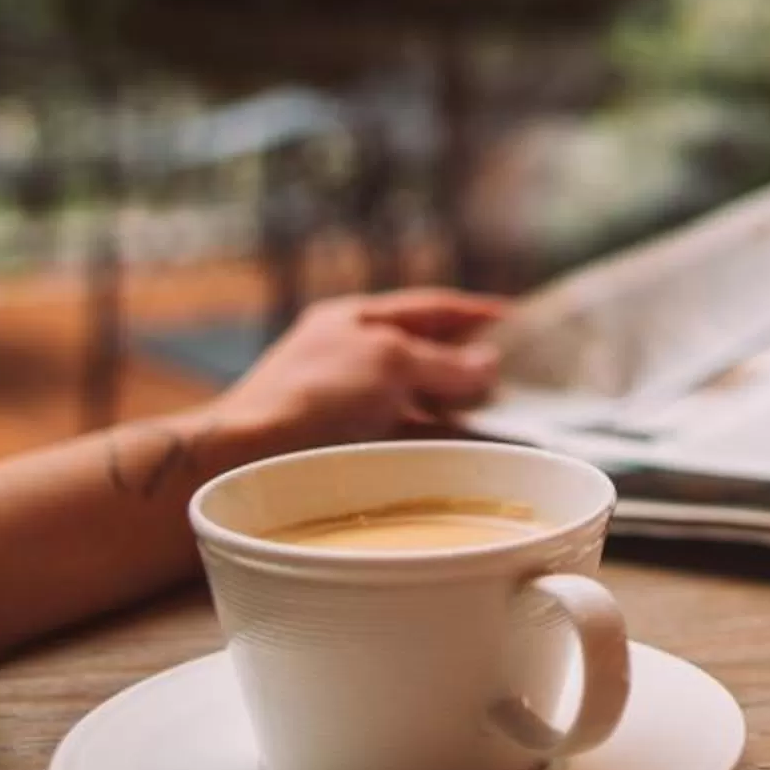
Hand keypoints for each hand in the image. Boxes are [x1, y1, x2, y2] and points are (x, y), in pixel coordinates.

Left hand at [199, 290, 503, 459]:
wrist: (246, 463)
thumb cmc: (312, 397)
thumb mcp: (388, 362)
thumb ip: (442, 362)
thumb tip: (489, 364)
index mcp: (352, 320)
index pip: (426, 307)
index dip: (474, 312)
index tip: (517, 319)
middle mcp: (350, 359)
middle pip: (425, 356)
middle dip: (471, 368)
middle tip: (522, 381)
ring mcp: (347, 406)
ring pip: (419, 403)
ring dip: (459, 412)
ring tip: (506, 424)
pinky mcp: (347, 450)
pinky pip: (405, 440)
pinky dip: (438, 444)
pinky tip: (467, 455)